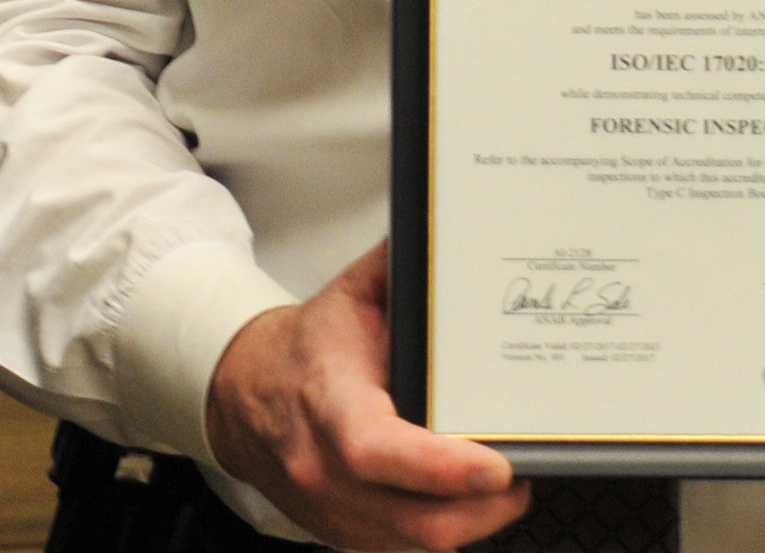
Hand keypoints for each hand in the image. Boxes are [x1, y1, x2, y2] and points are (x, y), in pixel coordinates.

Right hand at [206, 240, 530, 550]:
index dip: (440, 467)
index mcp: (329, 400)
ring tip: (504, 490)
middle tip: (520, 477)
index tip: (496, 466)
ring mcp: (331, 510)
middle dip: (481, 508)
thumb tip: (453, 242)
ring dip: (471, 523)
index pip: (377, 448)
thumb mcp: (351, 296)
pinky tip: (466, 503)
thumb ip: (402, 271)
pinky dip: (443, 529)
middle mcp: (324, 467)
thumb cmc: (304, 349)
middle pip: (412, 517)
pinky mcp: (342, 533)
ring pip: (414, 542)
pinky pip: (403, 548)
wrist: (244, 395)